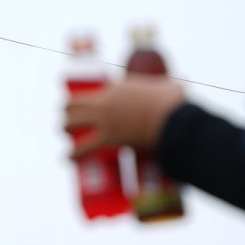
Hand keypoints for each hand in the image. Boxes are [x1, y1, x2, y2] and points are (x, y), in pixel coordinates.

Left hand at [65, 76, 185, 157]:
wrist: (170, 118)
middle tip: (69, 117)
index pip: (99, 90)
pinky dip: (73, 154)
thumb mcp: (172, 88)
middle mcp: (107, 100)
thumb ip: (173, 88)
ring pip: (73, 120)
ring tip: (63, 131)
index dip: (95, 98)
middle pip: (77, 102)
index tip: (95, 104)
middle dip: (69, 109)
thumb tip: (181, 89)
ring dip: (65, 126)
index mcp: (120, 86)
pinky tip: (66, 158)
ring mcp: (105, 119)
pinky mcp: (108, 138)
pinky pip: (84, 147)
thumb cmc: (173, 104)